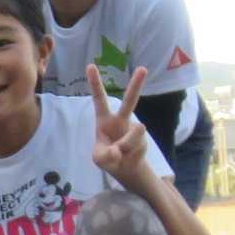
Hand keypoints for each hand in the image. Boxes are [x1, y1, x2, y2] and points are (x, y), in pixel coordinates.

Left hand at [89, 63, 151, 185]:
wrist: (125, 168)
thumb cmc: (107, 157)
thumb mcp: (99, 158)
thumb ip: (104, 156)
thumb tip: (117, 151)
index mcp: (104, 119)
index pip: (99, 99)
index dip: (95, 83)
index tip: (91, 65)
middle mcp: (121, 120)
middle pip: (130, 101)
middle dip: (137, 85)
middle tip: (142, 68)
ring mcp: (134, 129)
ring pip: (135, 133)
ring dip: (126, 145)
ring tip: (119, 153)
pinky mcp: (144, 140)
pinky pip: (135, 147)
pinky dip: (129, 154)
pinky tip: (127, 157)